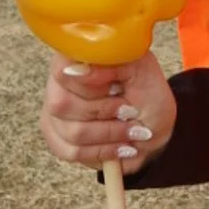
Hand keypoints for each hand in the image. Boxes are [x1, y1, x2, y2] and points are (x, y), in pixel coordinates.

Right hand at [40, 49, 176, 175]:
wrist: (155, 125)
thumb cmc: (147, 93)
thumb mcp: (141, 69)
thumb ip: (109, 63)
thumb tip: (77, 70)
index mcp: (75, 56)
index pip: (61, 69)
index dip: (91, 83)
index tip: (118, 87)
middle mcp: (57, 83)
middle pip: (61, 104)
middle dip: (105, 111)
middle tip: (131, 110)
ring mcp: (53, 114)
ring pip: (72, 132)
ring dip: (110, 133)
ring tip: (132, 130)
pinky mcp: (58, 139)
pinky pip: (72, 152)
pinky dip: (103, 152)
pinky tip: (121, 147)